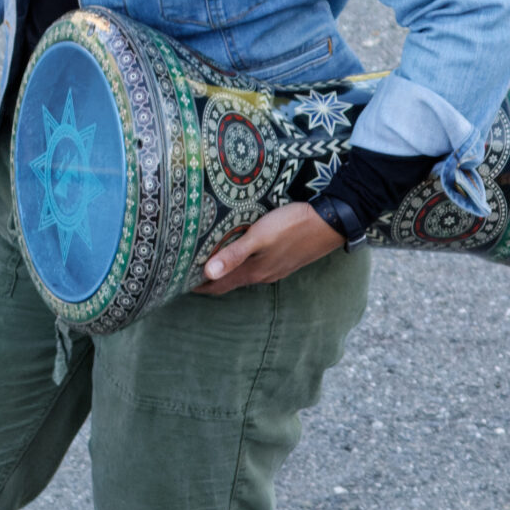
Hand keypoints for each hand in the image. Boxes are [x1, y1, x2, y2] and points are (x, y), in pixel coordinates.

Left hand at [192, 202, 346, 295]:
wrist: (332, 222)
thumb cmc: (293, 225)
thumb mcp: (260, 237)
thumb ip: (234, 254)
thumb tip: (207, 273)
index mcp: (253, 271)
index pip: (218, 285)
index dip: (198, 287)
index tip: (177, 284)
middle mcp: (262, 275)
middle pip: (228, 283)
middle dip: (208, 282)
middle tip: (187, 275)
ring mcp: (276, 269)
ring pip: (243, 276)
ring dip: (225, 274)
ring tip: (207, 267)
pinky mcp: (285, 260)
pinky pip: (257, 268)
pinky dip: (242, 266)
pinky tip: (241, 257)